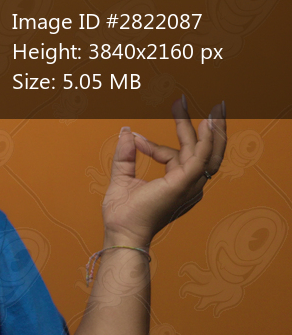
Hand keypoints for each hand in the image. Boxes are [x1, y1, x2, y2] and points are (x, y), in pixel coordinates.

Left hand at [102, 97, 226, 244]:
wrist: (120, 231)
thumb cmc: (122, 213)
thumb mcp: (122, 176)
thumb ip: (126, 154)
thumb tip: (126, 131)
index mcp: (177, 183)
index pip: (175, 155)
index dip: (154, 146)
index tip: (134, 140)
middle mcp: (189, 184)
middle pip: (202, 150)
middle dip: (205, 127)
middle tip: (193, 103)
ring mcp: (189, 184)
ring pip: (207, 151)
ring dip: (211, 128)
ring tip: (215, 107)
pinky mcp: (184, 183)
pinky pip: (201, 157)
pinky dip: (207, 140)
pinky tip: (208, 123)